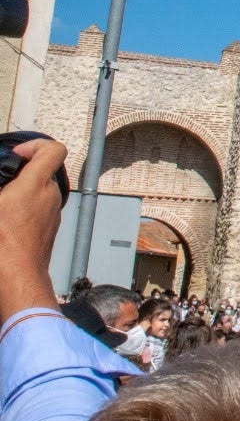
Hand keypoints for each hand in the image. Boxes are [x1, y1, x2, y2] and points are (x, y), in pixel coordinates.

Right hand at [0, 138, 68, 321]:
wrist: (16, 276)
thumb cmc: (3, 245)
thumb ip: (1, 183)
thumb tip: (3, 188)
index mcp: (35, 185)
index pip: (54, 149)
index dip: (36, 144)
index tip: (17, 153)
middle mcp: (50, 196)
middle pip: (44, 171)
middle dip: (22, 173)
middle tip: (3, 181)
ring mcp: (52, 213)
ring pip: (41, 192)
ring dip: (22, 192)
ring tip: (2, 203)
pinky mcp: (50, 227)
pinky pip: (39, 209)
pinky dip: (25, 208)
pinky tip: (7, 220)